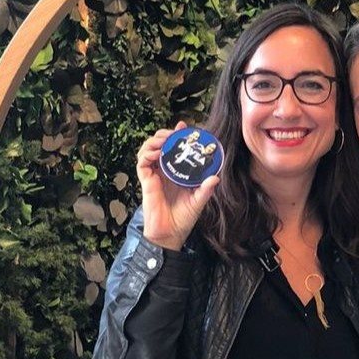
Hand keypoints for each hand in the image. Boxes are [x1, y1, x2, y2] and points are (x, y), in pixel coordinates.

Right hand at [136, 122, 219, 250]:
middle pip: (159, 144)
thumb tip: (216, 178)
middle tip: (174, 133)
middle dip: (164, 134)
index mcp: (177, 172)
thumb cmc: (184, 218)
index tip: (183, 125)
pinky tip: (157, 153)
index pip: (174, 148)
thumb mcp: (198, 201)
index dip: (176, 134)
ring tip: (164, 140)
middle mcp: (164, 171)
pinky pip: (142, 163)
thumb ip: (206, 190)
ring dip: (154, 141)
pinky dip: (147, 154)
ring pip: (148, 150)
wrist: (170, 233)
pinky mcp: (146, 181)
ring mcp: (154, 175)